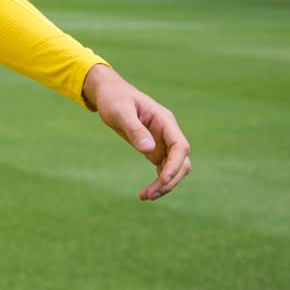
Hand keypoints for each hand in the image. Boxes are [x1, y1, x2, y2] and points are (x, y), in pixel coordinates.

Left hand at [82, 64, 190, 200]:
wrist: (108, 93)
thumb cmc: (114, 98)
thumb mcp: (120, 111)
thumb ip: (135, 129)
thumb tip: (149, 150)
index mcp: (164, 120)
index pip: (180, 146)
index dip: (175, 165)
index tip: (163, 180)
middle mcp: (168, 132)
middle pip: (182, 161)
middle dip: (170, 180)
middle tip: (150, 194)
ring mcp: (163, 142)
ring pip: (174, 168)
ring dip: (165, 184)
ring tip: (145, 196)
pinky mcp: (155, 149)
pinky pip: (163, 169)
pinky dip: (158, 181)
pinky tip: (146, 193)